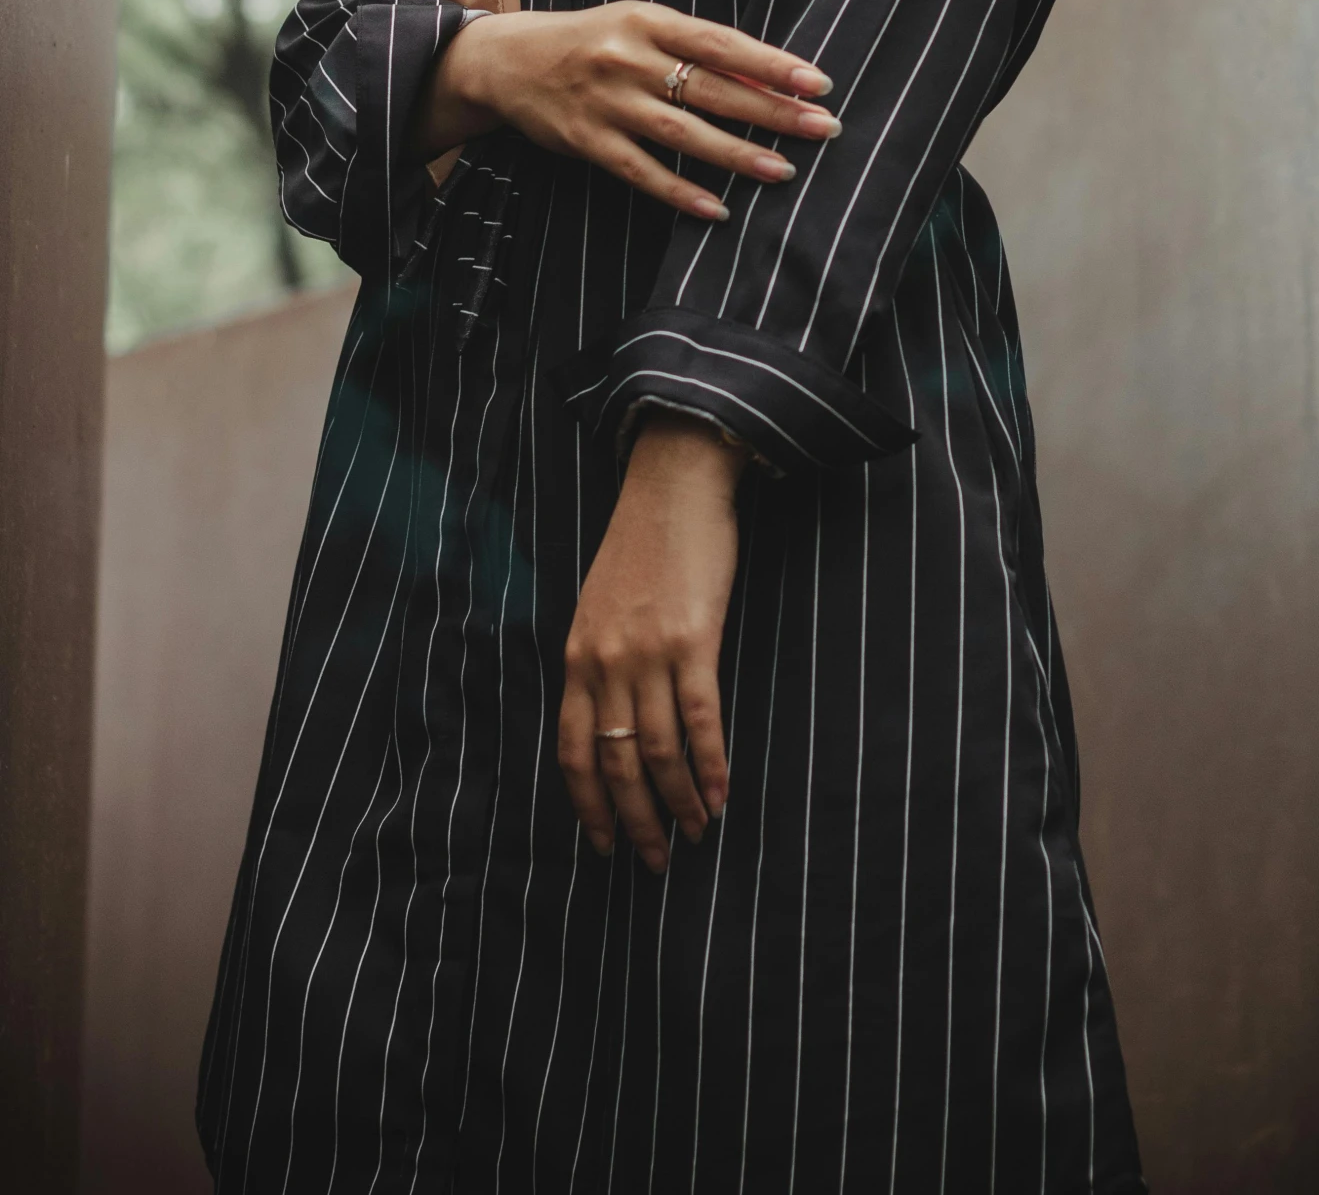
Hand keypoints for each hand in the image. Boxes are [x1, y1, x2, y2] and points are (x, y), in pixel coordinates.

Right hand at [412, 0, 838, 220]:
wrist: (508, 60)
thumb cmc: (592, 40)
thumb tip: (766, 74)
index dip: (771, 63)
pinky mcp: (586, 141)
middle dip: (771, 110)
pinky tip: (717, 209)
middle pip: (712, 88)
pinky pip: (640, 171)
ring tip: (784, 170)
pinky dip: (679, 191)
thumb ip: (695, 49)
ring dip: (737, 153)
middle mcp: (628, 59)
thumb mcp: (640, 26)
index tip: (817, 82)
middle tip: (822, 127)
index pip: (722, 43)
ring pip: (682, 132)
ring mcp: (607, 102)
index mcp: (647, 21)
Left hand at [557, 414, 745, 871]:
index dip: (588, 804)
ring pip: (658, 752)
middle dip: (634, 821)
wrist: (674, 484)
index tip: (603, 843)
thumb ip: (600, 661)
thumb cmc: (643, 545)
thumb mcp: (600, 606)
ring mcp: (648, 652)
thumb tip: (614, 722)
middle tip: (654, 861)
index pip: (571, 751)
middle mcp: (604, 662)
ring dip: (677, 804)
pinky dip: (710, 767)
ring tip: (694, 834)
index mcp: (577, 656)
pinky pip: (699, 721)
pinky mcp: (694, 640)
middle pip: (615, 763)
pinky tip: (721, 796)